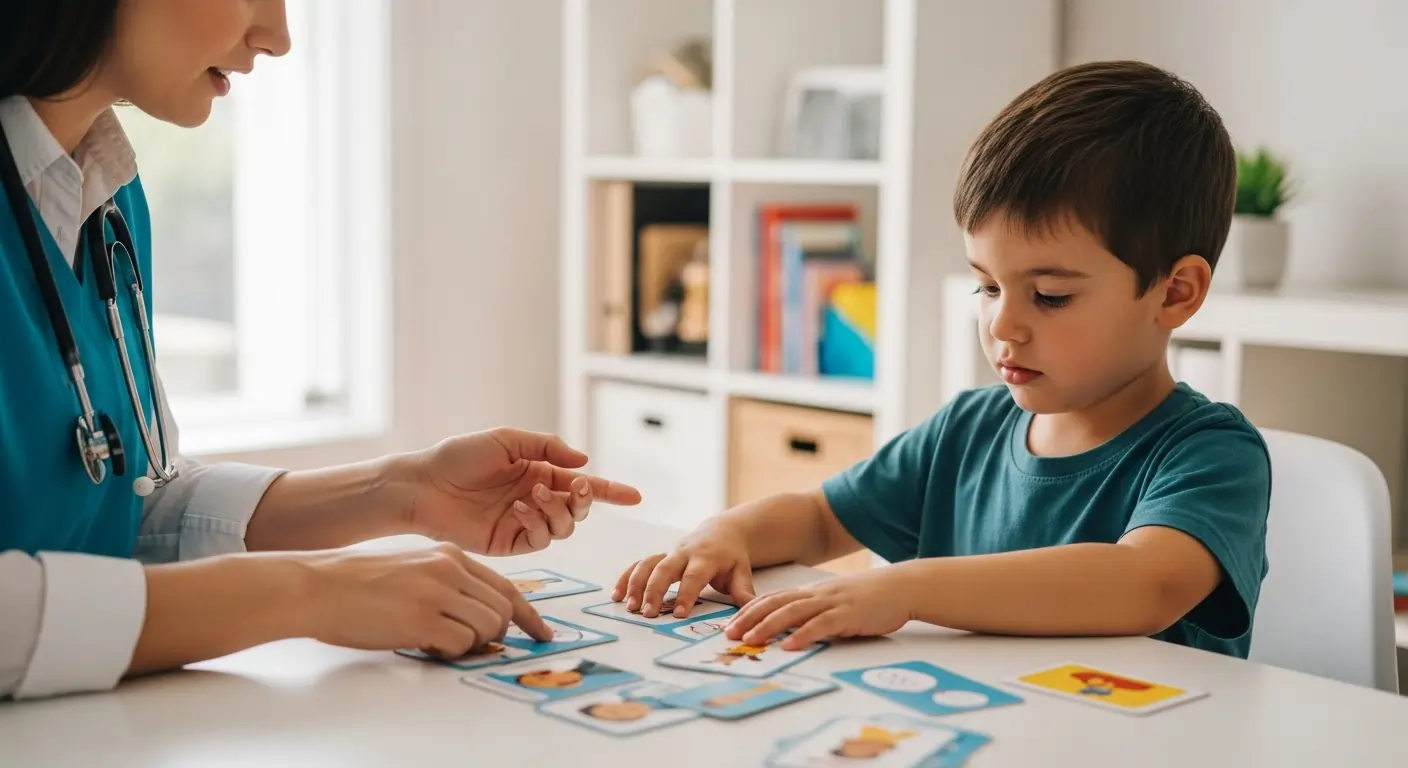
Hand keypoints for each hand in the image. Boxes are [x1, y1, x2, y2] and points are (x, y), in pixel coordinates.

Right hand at [299, 542, 552, 656]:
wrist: (319, 586)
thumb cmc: (359, 583)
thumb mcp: (414, 568)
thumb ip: (449, 585)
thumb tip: (481, 619)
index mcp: (450, 555)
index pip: (507, 586)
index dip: (528, 615)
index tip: (541, 634)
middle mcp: (450, 569)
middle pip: (503, 610)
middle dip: (494, 634)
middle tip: (467, 643)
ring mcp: (437, 593)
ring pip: (488, 628)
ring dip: (471, 645)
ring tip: (440, 642)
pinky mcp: (421, 618)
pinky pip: (461, 644)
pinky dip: (450, 653)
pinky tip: (425, 645)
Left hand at [406, 427, 640, 555]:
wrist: (424, 484)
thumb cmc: (459, 457)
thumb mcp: (507, 440)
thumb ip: (547, 448)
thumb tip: (583, 462)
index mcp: (537, 472)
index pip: (581, 484)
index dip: (610, 491)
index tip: (635, 496)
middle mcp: (536, 499)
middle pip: (579, 508)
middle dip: (585, 498)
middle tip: (575, 487)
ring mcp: (524, 523)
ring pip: (565, 526)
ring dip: (558, 509)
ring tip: (535, 494)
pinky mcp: (510, 543)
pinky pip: (541, 539)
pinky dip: (539, 523)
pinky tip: (521, 508)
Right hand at [613, 522, 755, 617]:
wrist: (722, 531)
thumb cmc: (732, 556)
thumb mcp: (742, 571)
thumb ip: (743, 590)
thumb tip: (750, 610)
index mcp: (706, 557)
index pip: (693, 576)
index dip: (685, 594)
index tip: (678, 614)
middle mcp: (684, 553)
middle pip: (665, 569)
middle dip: (654, 590)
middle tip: (648, 613)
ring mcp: (669, 553)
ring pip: (647, 564)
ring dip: (636, 584)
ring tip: (629, 606)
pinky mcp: (660, 556)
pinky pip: (639, 564)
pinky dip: (627, 577)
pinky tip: (617, 595)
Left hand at [725, 568, 911, 649]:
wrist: (900, 587)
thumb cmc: (867, 598)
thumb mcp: (834, 603)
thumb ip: (814, 613)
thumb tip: (790, 632)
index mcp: (811, 592)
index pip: (772, 598)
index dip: (748, 610)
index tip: (730, 625)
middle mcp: (816, 595)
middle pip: (775, 603)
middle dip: (749, 618)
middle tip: (729, 634)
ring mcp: (831, 603)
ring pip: (793, 612)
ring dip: (768, 626)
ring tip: (750, 640)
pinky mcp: (848, 614)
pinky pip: (822, 624)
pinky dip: (803, 635)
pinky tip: (790, 646)